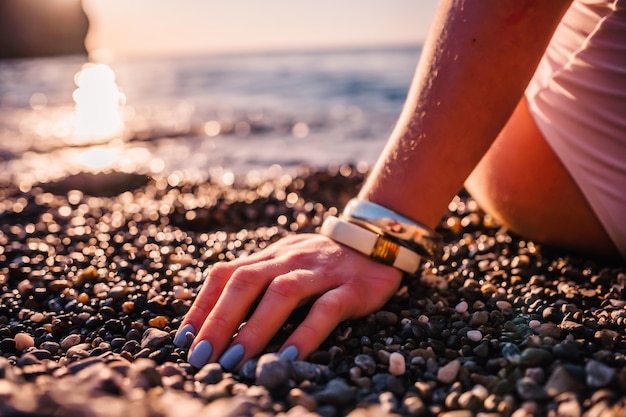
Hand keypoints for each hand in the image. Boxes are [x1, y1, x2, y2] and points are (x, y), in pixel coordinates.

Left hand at [174, 233, 402, 369]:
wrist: (376, 241)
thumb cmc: (323, 262)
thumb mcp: (286, 263)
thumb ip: (259, 282)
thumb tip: (219, 321)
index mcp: (271, 255)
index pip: (227, 273)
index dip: (203, 304)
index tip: (184, 338)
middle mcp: (290, 259)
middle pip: (246, 282)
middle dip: (219, 320)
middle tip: (203, 356)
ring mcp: (321, 272)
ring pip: (282, 293)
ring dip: (255, 328)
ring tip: (235, 361)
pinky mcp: (352, 288)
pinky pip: (326, 309)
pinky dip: (305, 333)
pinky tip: (288, 356)